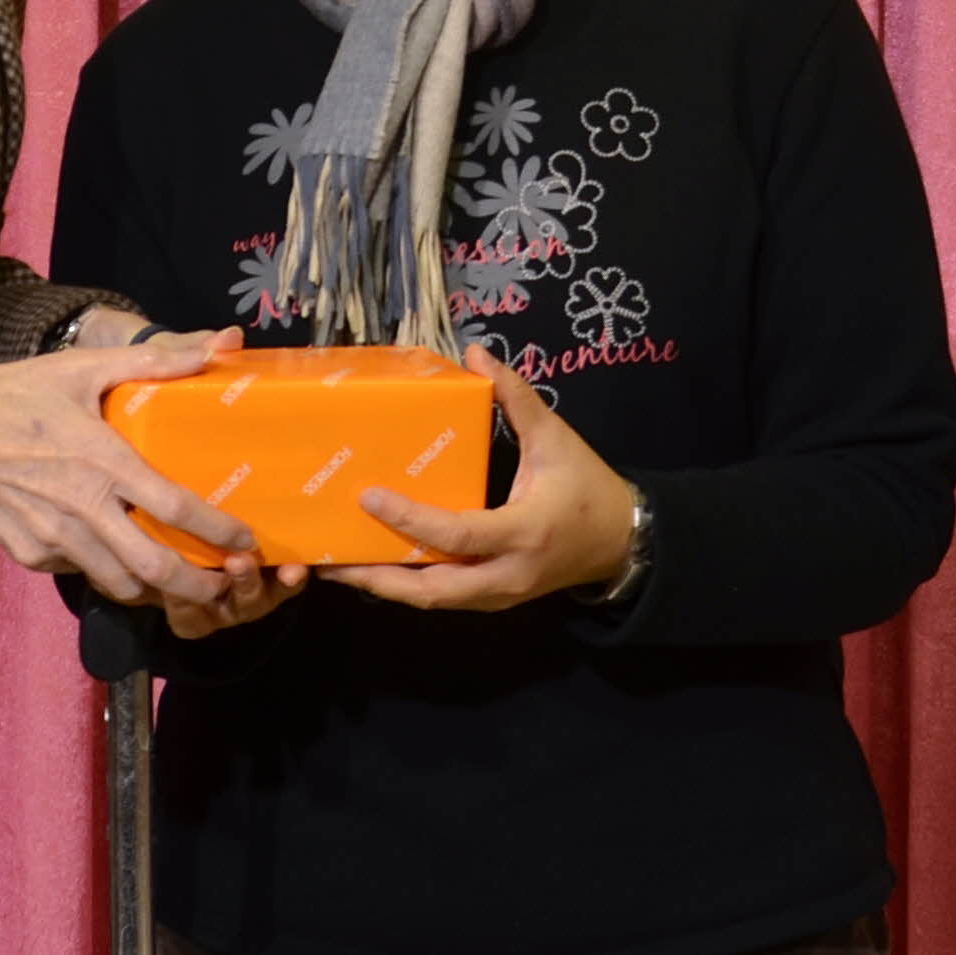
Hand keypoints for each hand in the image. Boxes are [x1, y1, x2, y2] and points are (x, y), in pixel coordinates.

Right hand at [48, 315, 300, 636]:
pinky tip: (119, 557)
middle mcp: (82, 508)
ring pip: (119, 584)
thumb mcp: (82, 368)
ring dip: (154, 590)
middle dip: (197, 587)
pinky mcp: (32, 554)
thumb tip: (220, 343)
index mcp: (102, 460)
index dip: (218, 532)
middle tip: (224, 587)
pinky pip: (80, 572)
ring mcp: (55, 538)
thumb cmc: (15, 395)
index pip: (175, 508)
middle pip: (153, 568)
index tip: (246, 541)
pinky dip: (107, 573)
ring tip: (179, 583)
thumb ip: (155, 360)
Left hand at [329, 348, 638, 612]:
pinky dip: (410, 586)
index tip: (369, 497)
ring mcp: (500, 594)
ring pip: (434, 600)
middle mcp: (507, 574)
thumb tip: (476, 354)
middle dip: (380, 578)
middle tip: (332, 560)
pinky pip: (445, 597)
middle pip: (433, 591)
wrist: (623, 542)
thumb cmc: (587, 487)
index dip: (411, 519)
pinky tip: (379, 567)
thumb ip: (516, 397)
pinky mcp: (495, 598)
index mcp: (523, 532)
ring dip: (388, 587)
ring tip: (340, 568)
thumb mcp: (556, 438)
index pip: (456, 535)